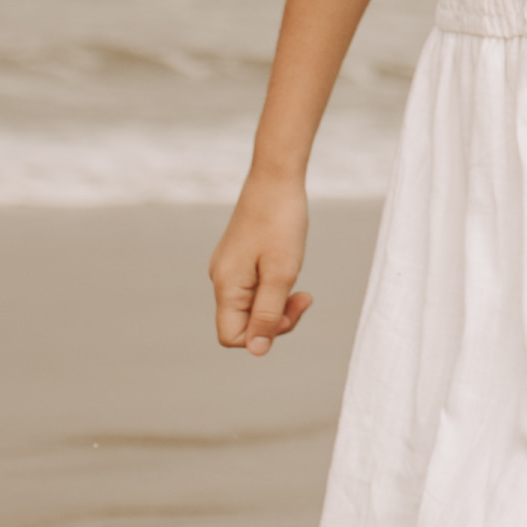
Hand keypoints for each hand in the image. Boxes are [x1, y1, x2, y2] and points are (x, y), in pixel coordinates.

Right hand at [208, 169, 312, 351]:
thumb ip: (268, 314)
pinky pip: (254, 285)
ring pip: (251, 303)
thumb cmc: (281, 222)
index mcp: (226, 285)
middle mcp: (221, 278)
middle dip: (276, 318)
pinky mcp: (239, 255)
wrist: (277, 176)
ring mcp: (229, 266)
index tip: (291, 311)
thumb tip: (256, 351)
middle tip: (305, 297)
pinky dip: (274, 284)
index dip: (263, 336)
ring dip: (278, 301)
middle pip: (243, 322)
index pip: (232, 336)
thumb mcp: (281, 273)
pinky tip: (290, 266)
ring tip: (300, 281)